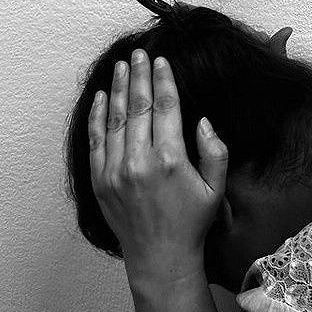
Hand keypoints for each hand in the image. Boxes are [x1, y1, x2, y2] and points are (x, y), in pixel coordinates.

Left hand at [88, 49, 228, 266]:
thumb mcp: (215, 188)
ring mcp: (116, 171)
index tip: (161, 61)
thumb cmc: (190, 222)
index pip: (165, 107)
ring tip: (122, 66)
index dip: (163, 80)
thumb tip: (201, 120)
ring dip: (120, 89)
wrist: (160, 257)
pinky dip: (98, 116)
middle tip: (139, 53)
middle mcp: (140, 162)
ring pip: (116, 119)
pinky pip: (97, 140)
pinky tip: (103, 96)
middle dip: (139, 76)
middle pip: (139, 106)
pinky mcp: (100, 180)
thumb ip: (214, 151)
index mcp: (171, 160)